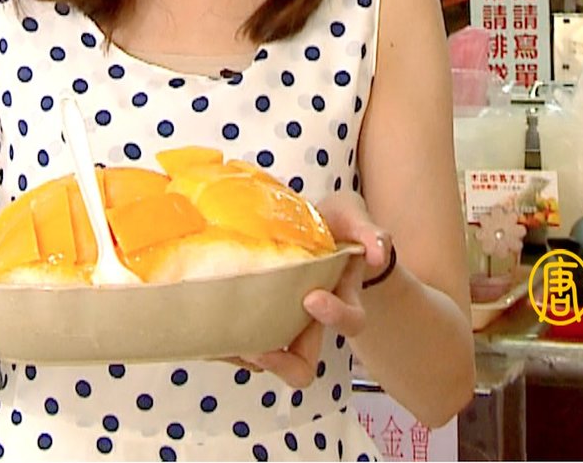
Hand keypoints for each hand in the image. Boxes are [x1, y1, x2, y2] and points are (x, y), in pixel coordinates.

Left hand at [236, 194, 387, 387]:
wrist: (312, 224)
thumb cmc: (338, 224)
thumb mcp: (355, 216)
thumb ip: (369, 232)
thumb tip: (375, 253)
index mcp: (342, 297)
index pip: (350, 322)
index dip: (335, 317)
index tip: (312, 297)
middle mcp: (312, 319)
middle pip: (303, 365)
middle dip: (281, 362)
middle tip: (255, 349)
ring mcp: (283, 319)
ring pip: (267, 358)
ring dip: (247, 354)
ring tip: (223, 339)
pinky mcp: (256, 314)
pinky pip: (243, 339)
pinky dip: (226, 340)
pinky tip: (206, 324)